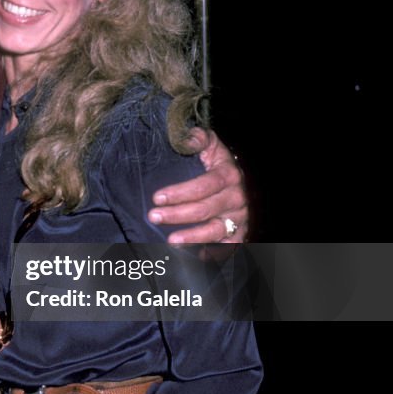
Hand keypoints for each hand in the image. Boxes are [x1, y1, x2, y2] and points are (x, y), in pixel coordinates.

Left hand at [149, 129, 247, 243]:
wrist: (239, 180)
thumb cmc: (217, 163)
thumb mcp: (211, 145)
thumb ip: (199, 138)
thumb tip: (189, 137)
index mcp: (229, 175)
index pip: (203, 186)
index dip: (180, 192)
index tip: (157, 197)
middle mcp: (237, 198)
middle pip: (205, 210)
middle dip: (177, 214)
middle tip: (153, 216)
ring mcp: (239, 218)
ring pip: (215, 231)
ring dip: (192, 238)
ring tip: (171, 241)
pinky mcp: (240, 233)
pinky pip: (229, 247)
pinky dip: (215, 253)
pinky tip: (197, 256)